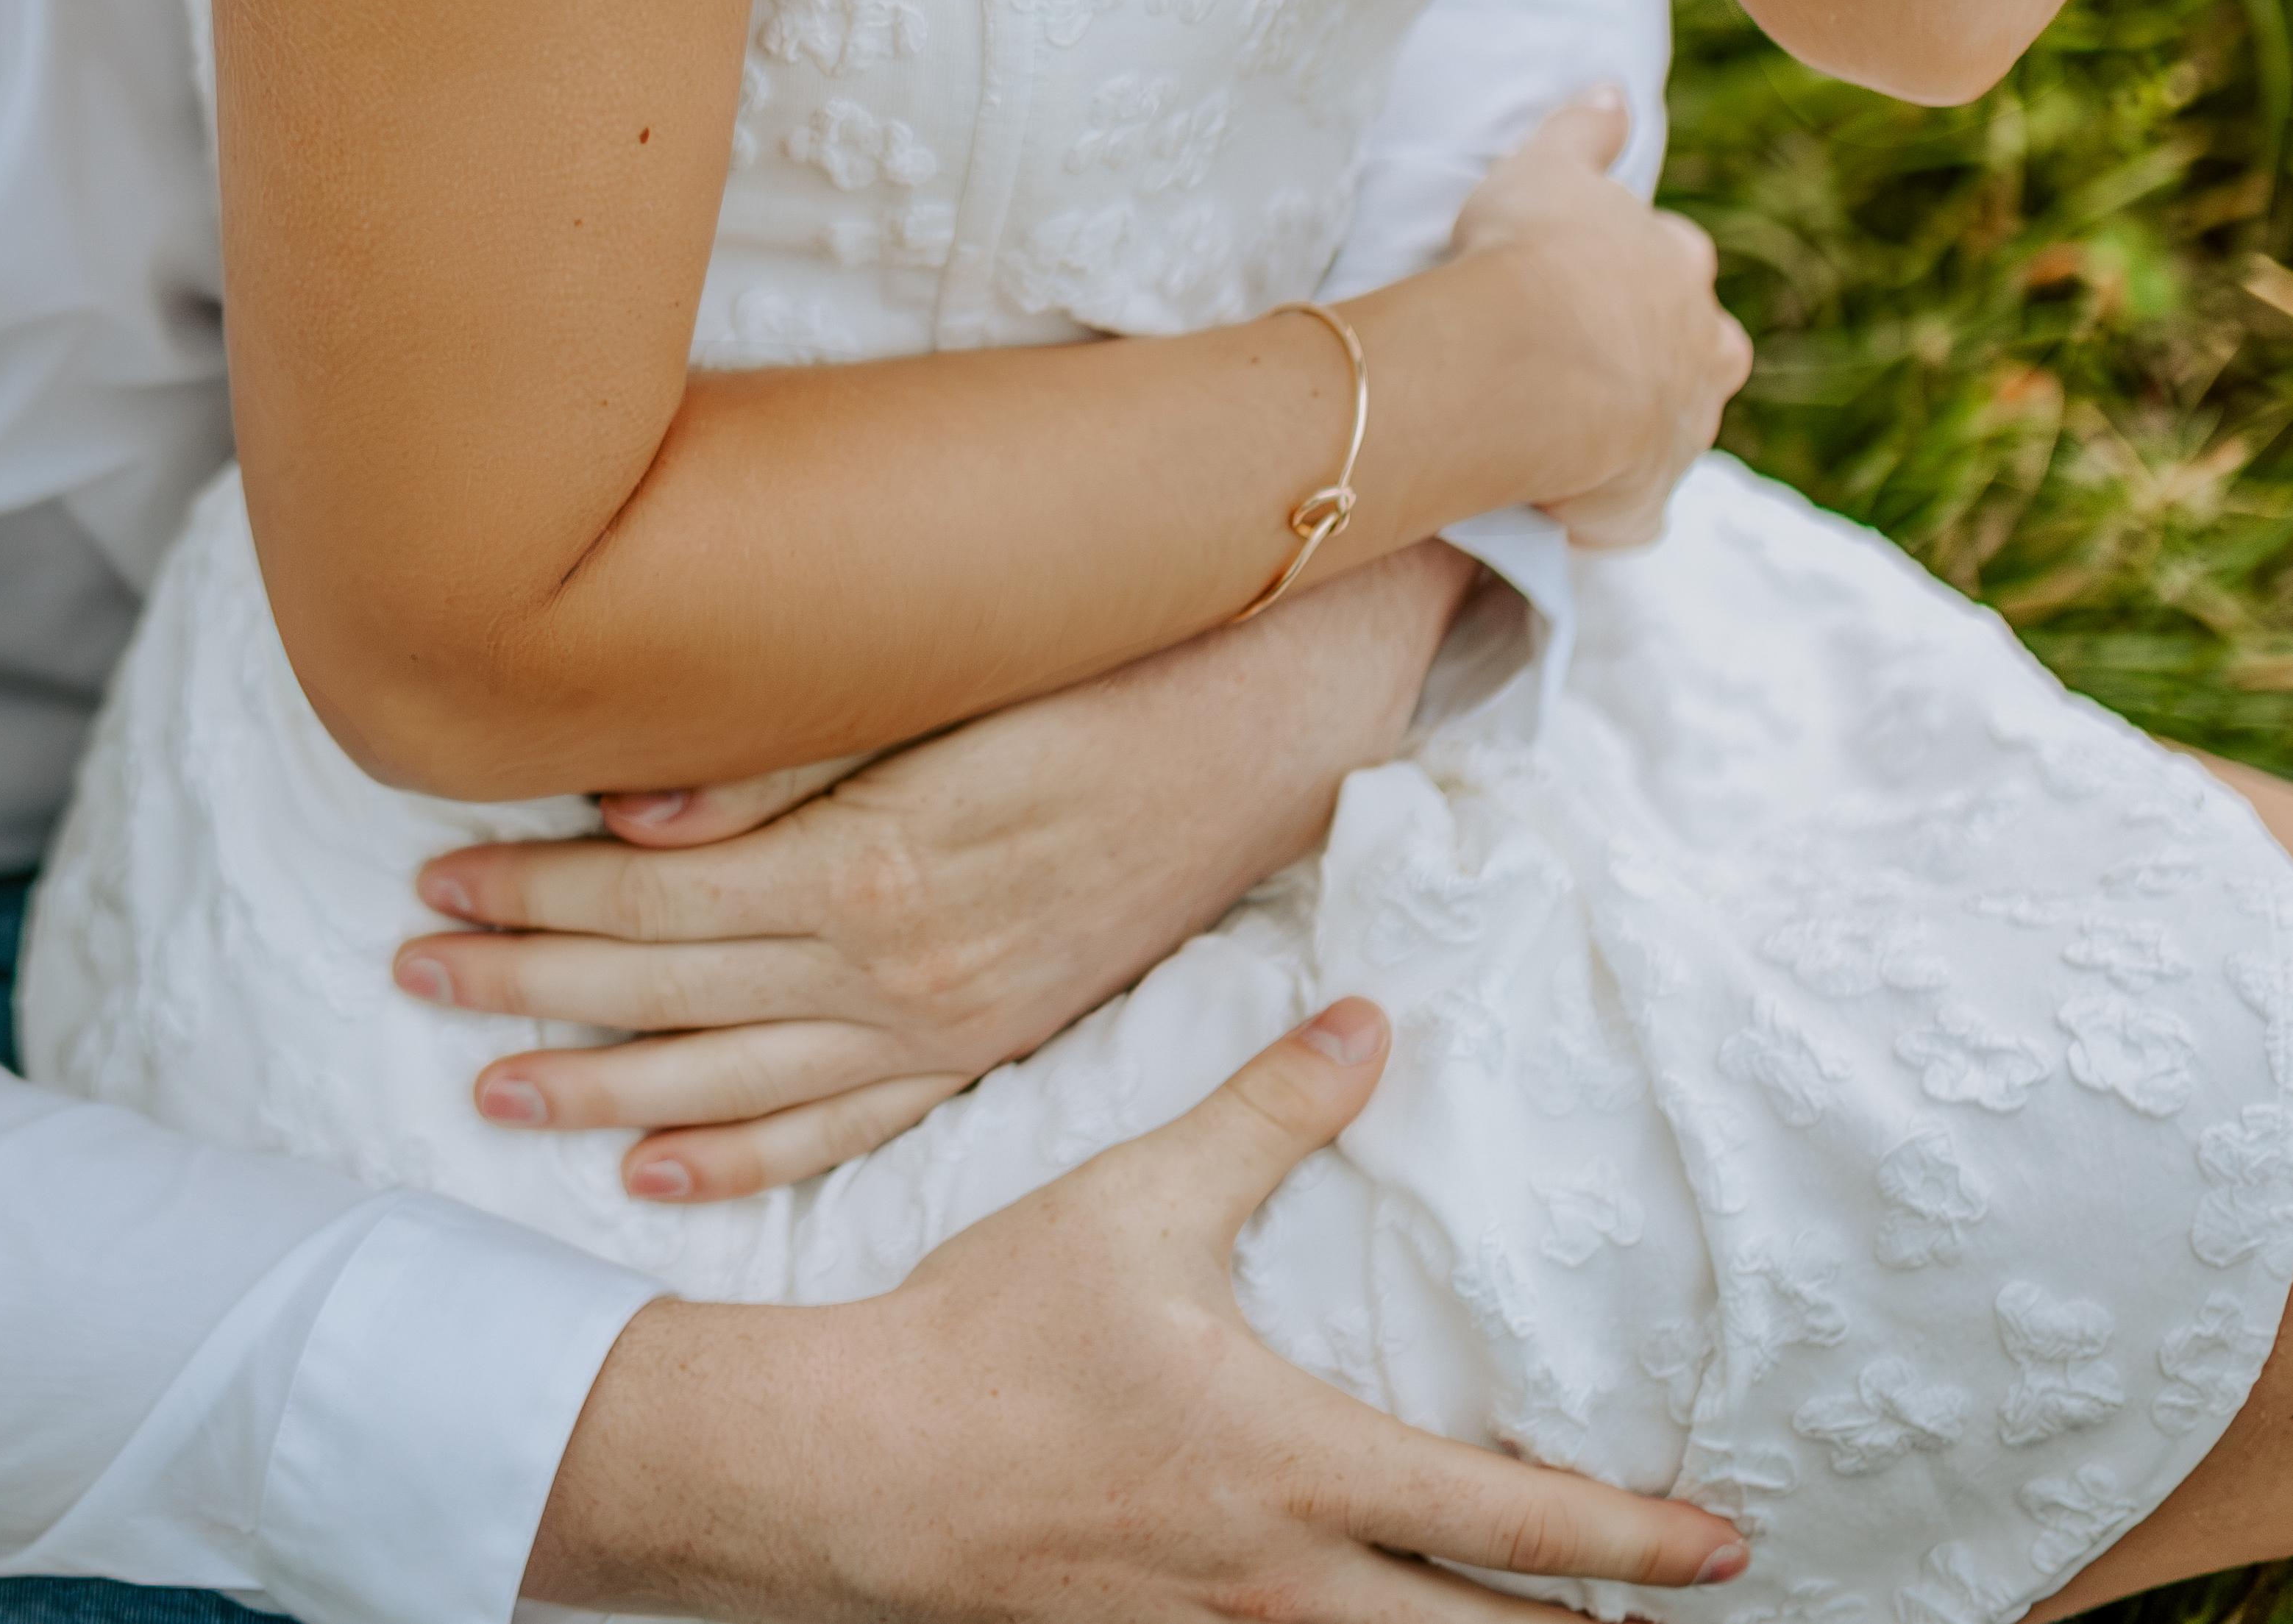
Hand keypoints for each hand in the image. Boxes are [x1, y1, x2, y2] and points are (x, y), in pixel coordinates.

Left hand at [394, 543, 1476, 1196]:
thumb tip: (632, 800)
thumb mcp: (949, 687)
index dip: (533, 891)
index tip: (434, 879)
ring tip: (488, 1089)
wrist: (1274, 721)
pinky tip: (656, 1171)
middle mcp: (897, 966)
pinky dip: (744, 1158)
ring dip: (599, 1084)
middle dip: (527, 985)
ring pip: (733, 1078)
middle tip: (410, 976)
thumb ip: (788, 757)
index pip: (653, 895)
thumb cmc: (1111, 665)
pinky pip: (843, 1127)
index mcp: (872, 862)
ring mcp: (946, 1020)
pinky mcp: (988, 1040)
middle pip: (668, 991)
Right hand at [526, 1001, 1749, 1618]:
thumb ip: (1263, 1116)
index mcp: (1296, 1465)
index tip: (1726, 1546)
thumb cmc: (997, 1330)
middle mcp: (1283, 1581)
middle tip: (1665, 1615)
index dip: (1633, 1543)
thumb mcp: (1137, 1201)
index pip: (1508, 1524)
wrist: (862, 1469)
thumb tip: (1366, 1025)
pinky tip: (1369, 1622)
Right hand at [1451, 91, 1750, 547]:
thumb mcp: (1546, 166)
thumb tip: (1615, 86)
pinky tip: (1563, 501)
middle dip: (1658, 357)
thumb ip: (1584, 129)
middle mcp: (1704, 351)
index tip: (1586, 281)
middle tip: (1582, 359)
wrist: (1529, 363)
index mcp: (1682, 269)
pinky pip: (1632, 509)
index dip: (1632, 275)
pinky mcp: (1647, 502)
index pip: (1677, 266)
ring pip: (1674, 430)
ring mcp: (1683, 432)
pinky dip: (1606, 507)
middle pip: (1700, 353)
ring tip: (1563, 429)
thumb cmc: (1532, 254)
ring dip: (1635, 431)